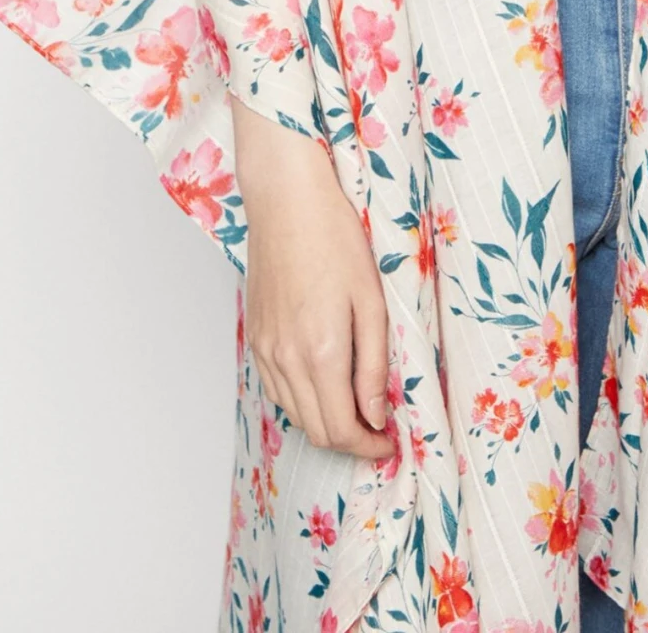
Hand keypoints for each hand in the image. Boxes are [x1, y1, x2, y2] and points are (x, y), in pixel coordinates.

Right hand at [229, 95, 394, 459]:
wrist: (286, 201)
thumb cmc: (335, 238)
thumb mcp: (371, 301)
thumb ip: (373, 365)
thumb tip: (376, 416)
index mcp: (320, 353)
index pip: (341, 430)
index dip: (369, 447)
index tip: (391, 443)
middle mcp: (286, 360)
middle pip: (316, 431)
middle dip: (350, 441)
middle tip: (379, 430)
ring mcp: (265, 350)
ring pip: (294, 415)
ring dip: (326, 422)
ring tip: (357, 407)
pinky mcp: (256, 337)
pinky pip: (277, 390)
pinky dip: (302, 400)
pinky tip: (324, 382)